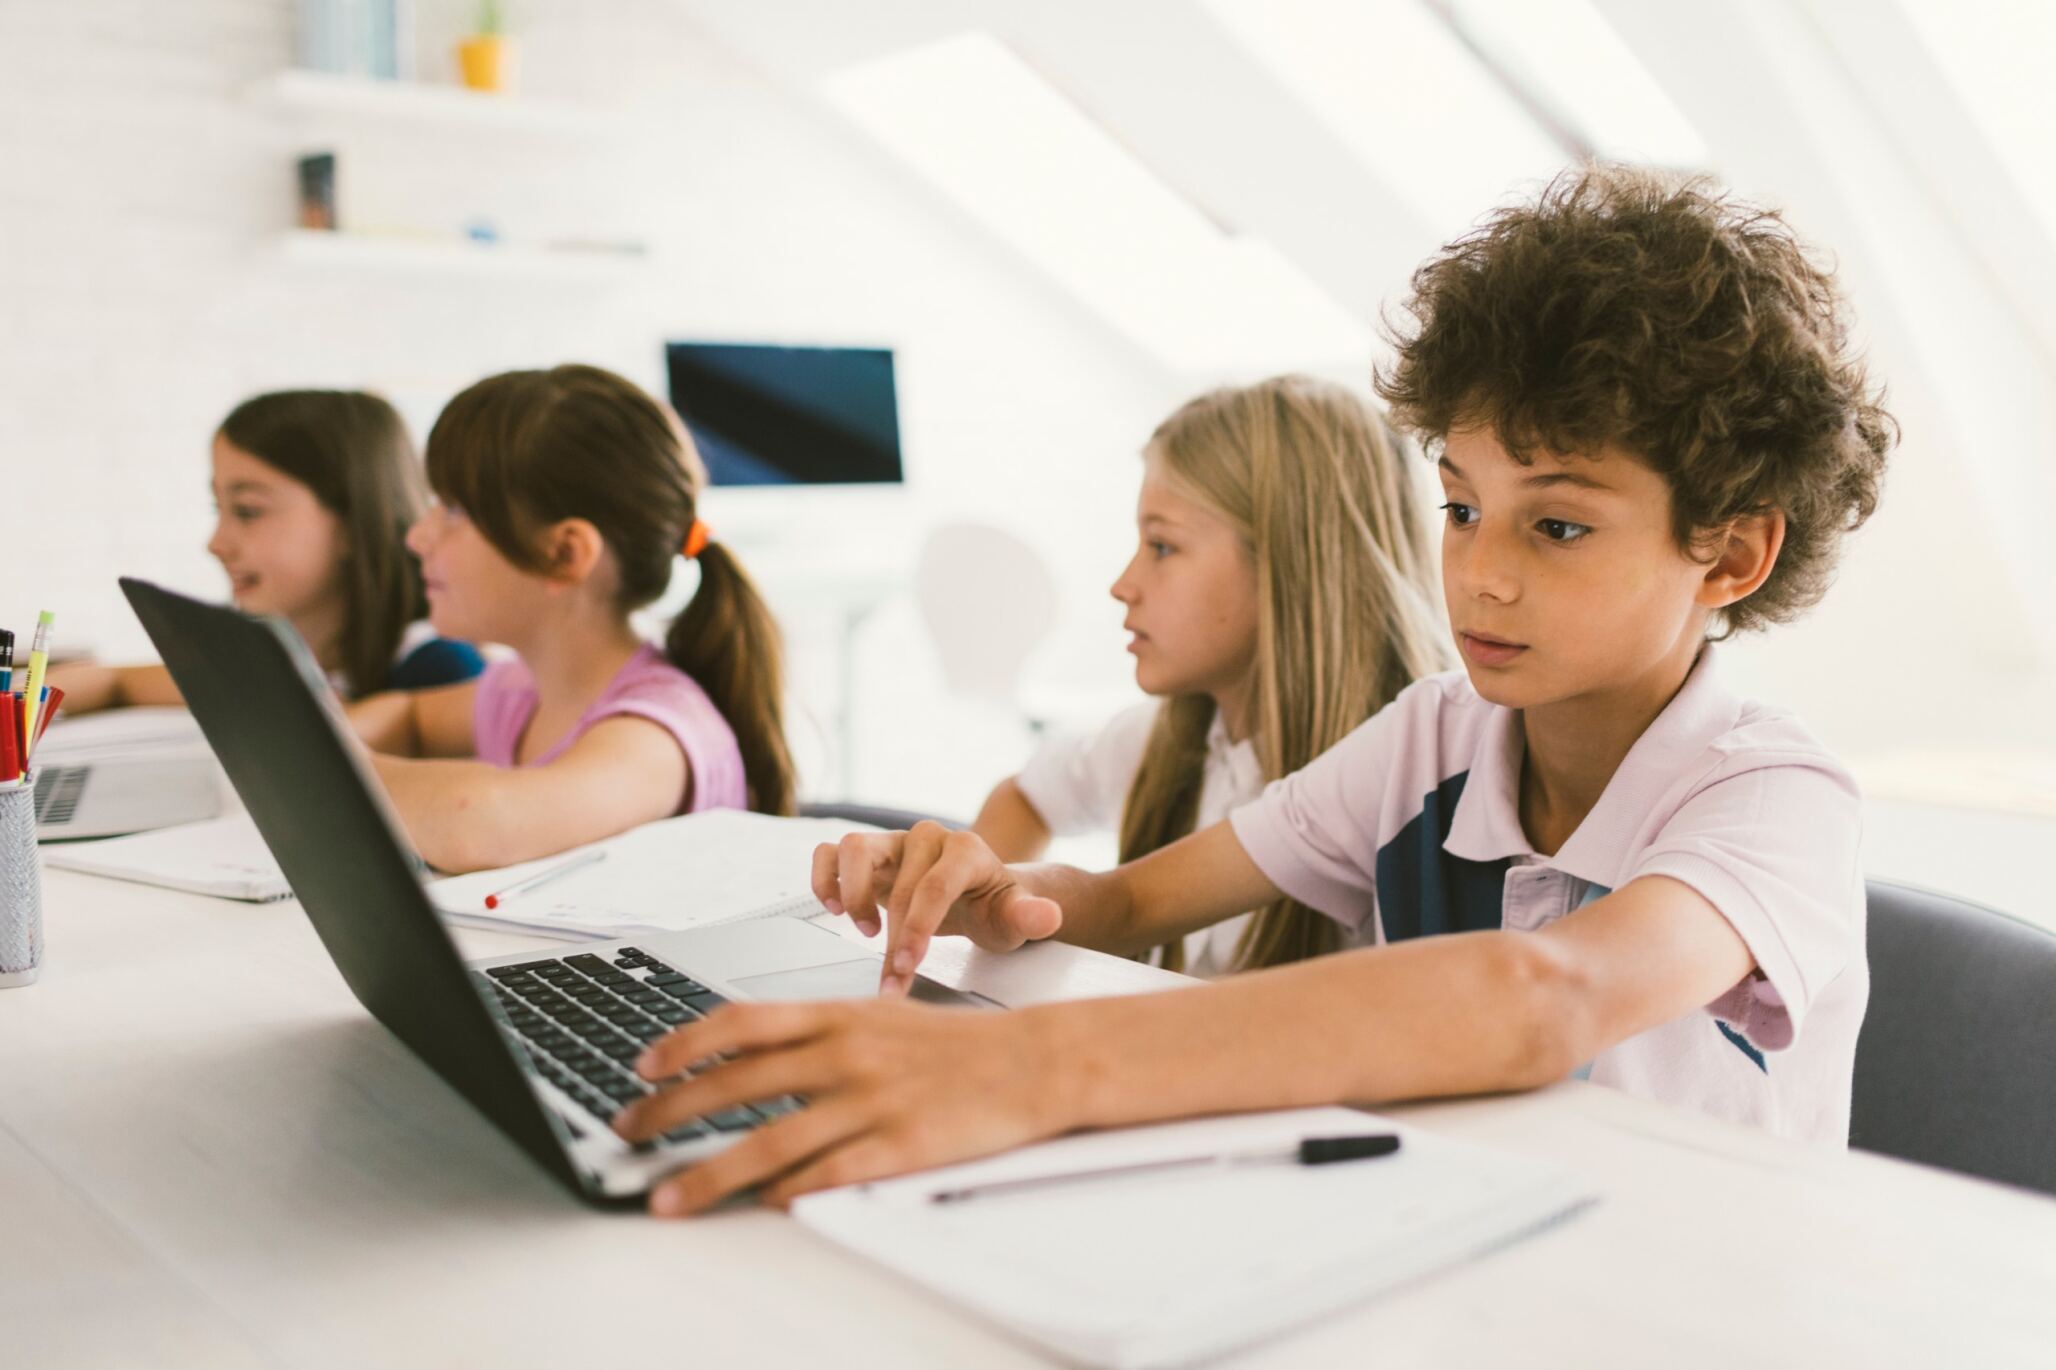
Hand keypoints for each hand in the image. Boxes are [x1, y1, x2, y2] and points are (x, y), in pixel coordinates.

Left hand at [612, 998, 1074, 1216]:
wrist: (1033, 1062)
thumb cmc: (956, 1045)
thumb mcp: (880, 1016)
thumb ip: (818, 1031)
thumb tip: (752, 1050)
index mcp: (837, 1015)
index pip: (740, 1023)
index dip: (682, 1044)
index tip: (643, 1066)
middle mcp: (845, 1053)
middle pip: (736, 1084)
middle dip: (670, 1112)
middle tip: (629, 1134)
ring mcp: (871, 1100)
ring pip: (769, 1141)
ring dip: (708, 1174)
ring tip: (667, 1197)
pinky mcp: (898, 1146)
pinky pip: (827, 1175)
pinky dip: (787, 1193)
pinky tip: (759, 1207)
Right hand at [812, 822, 1062, 993]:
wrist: (978, 897)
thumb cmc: (994, 908)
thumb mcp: (1015, 917)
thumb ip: (1030, 917)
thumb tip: (1047, 916)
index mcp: (966, 850)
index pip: (935, 887)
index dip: (918, 928)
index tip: (907, 965)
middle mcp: (928, 838)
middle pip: (899, 885)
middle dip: (892, 938)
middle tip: (892, 979)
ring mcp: (895, 842)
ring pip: (855, 848)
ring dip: (853, 894)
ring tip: (863, 930)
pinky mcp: (869, 854)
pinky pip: (831, 853)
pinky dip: (824, 878)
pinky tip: (834, 908)